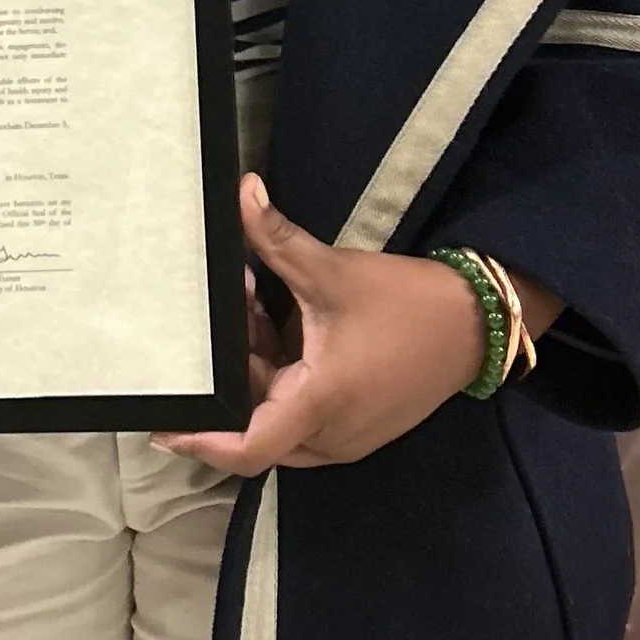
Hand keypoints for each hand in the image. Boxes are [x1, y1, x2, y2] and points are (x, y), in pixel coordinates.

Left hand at [158, 178, 559, 473]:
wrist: (476, 324)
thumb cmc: (407, 304)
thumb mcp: (333, 270)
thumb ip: (277, 238)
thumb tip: (241, 192)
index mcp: (318, 405)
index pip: (246, 448)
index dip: (200, 439)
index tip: (163, 424)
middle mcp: (328, 436)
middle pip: (255, 425)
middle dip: (229, 376)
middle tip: (216, 322)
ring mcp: (345, 438)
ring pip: (278, 418)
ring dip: (256, 372)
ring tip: (251, 305)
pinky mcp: (357, 427)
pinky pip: (303, 414)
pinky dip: (282, 378)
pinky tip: (279, 323)